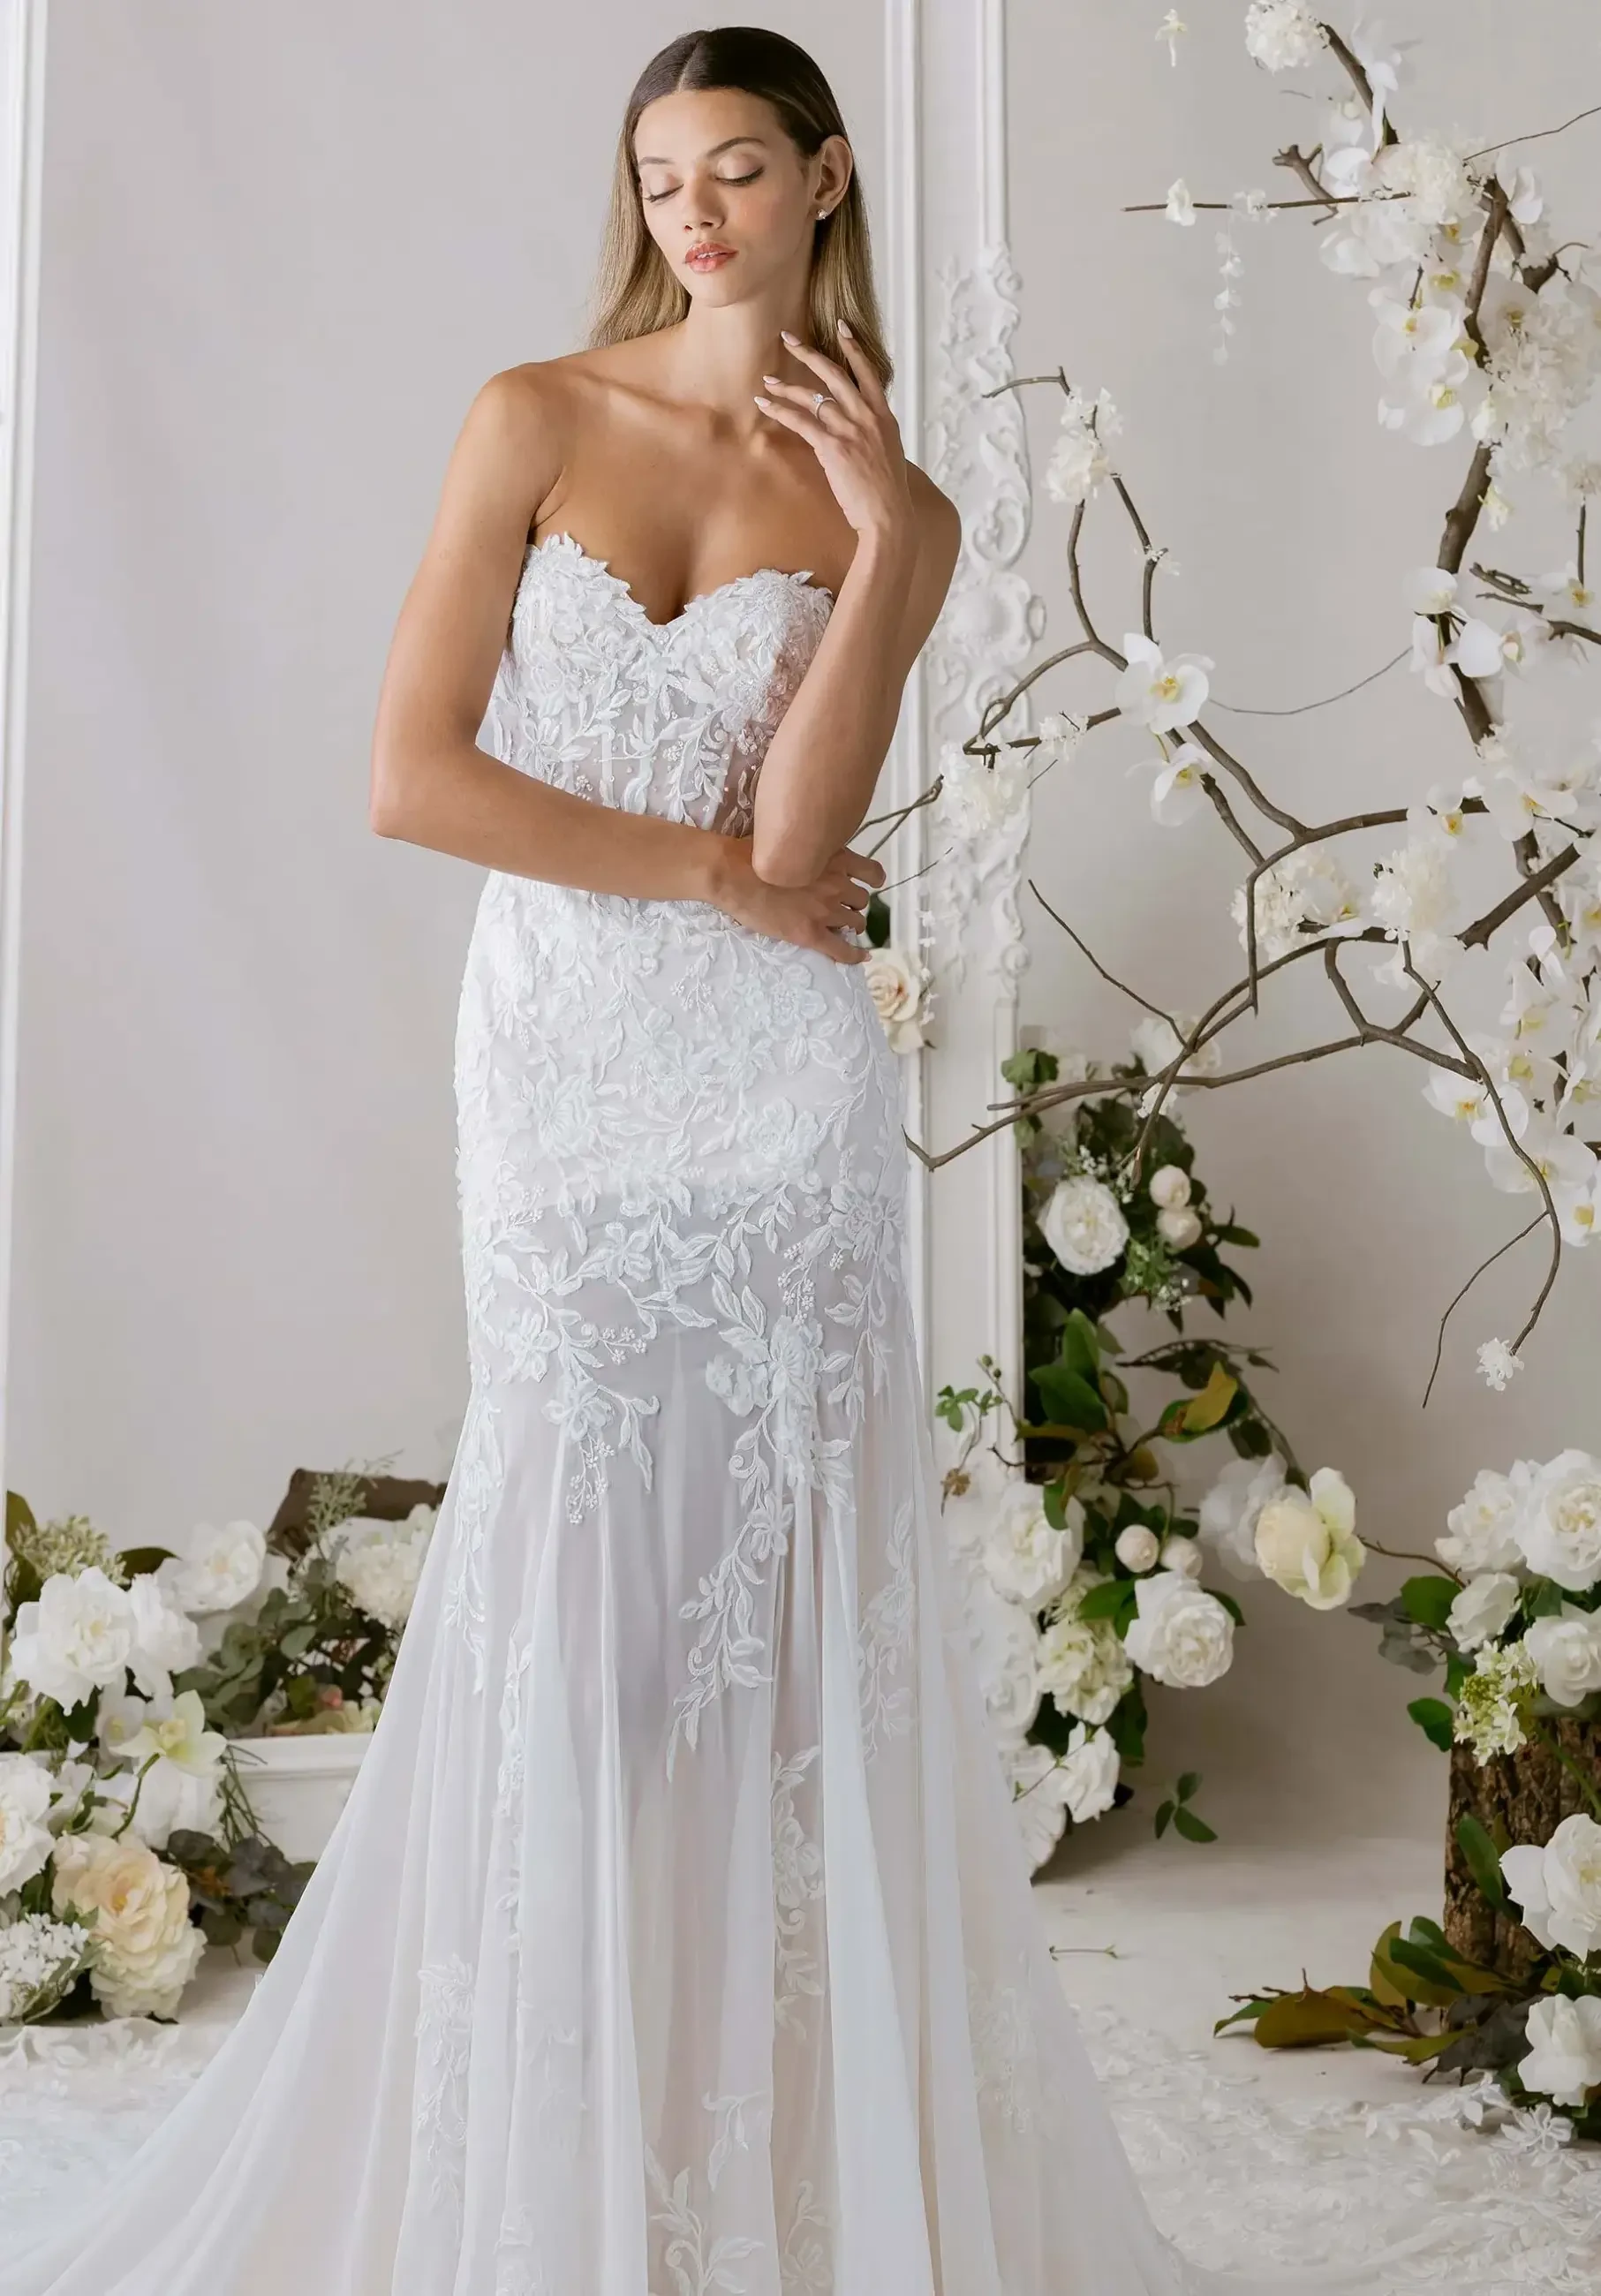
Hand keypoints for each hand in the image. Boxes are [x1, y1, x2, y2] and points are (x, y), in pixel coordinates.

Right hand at [709, 837, 884, 962]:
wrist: (733, 874)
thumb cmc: (753, 854)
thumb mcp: (796, 842)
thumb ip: (813, 850)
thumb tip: (816, 858)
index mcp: (835, 859)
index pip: (871, 872)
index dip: (872, 880)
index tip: (867, 884)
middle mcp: (836, 883)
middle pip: (861, 899)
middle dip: (853, 904)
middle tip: (839, 908)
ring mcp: (825, 910)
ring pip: (855, 922)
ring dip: (850, 924)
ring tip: (839, 927)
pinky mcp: (810, 933)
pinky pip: (841, 949)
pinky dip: (854, 955)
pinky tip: (861, 958)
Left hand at [755, 323, 912, 544]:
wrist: (888, 516)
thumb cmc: (888, 494)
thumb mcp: (889, 455)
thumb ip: (875, 436)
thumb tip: (863, 432)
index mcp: (884, 417)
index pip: (868, 372)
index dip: (853, 348)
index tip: (841, 327)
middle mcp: (867, 417)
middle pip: (834, 374)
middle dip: (808, 353)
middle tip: (788, 338)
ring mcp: (850, 430)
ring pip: (813, 397)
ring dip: (786, 387)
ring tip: (768, 380)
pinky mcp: (832, 447)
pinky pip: (801, 422)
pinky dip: (780, 411)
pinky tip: (765, 404)